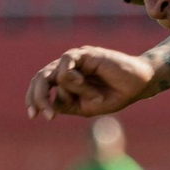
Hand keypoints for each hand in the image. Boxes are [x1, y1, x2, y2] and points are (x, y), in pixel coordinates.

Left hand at [26, 47, 155, 118]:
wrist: (136, 85)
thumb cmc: (112, 96)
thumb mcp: (84, 107)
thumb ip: (66, 104)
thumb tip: (49, 103)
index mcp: (63, 80)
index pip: (39, 85)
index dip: (32, 99)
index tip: (32, 116)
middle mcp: (66, 68)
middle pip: (40, 78)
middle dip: (39, 97)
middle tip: (48, 115)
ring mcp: (75, 60)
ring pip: (55, 76)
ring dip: (74, 92)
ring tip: (95, 98)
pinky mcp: (84, 53)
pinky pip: (66, 66)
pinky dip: (74, 80)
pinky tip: (85, 83)